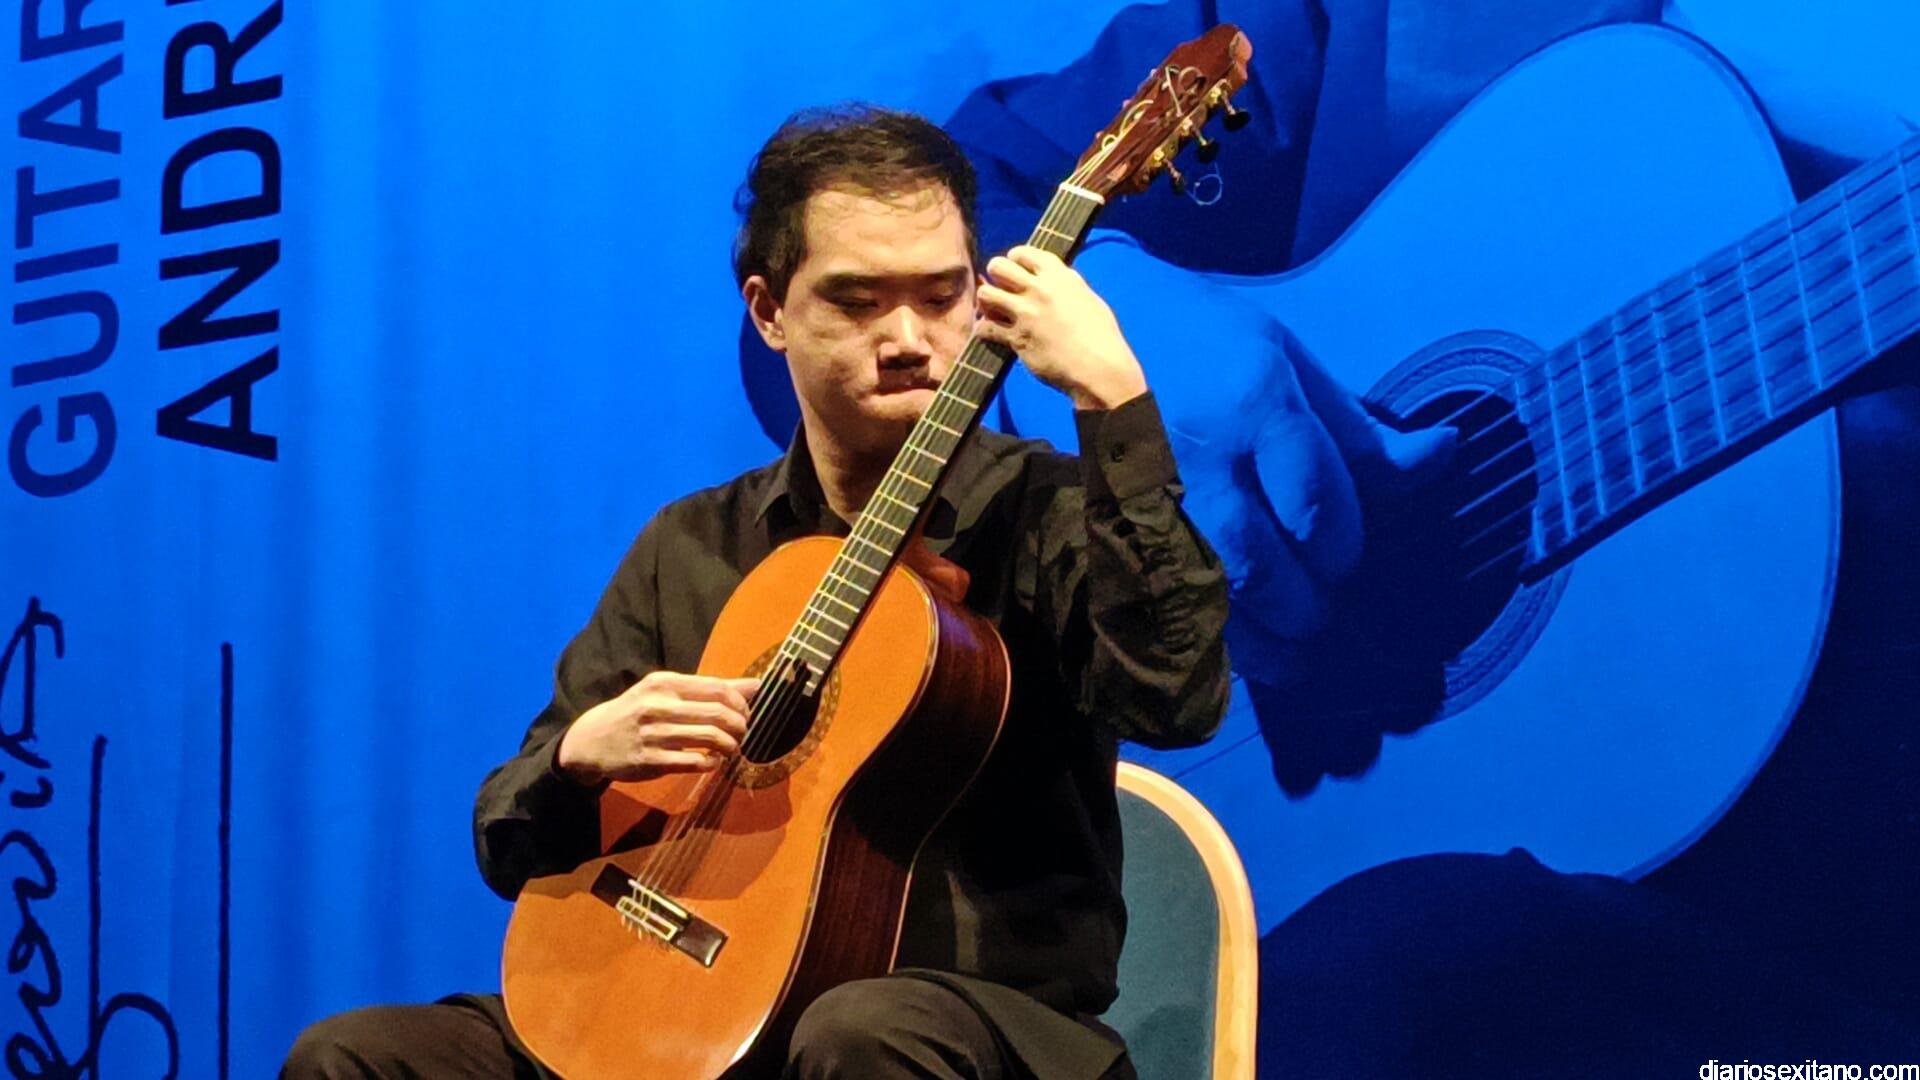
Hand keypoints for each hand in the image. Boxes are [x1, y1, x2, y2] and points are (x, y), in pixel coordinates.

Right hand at [556, 671, 758, 784]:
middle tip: (742, 732)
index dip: (740, 702)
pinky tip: (713, 762)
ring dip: (730, 745)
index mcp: (665, 683)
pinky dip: (712, 763)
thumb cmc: (638, 711)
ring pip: (710, 738)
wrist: (593, 740)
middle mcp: (658, 706)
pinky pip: (695, 763)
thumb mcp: (667, 692)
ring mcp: (654, 735)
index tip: (746, 712)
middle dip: (740, 725)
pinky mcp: (651, 761)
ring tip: (732, 748)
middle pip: (718, 713)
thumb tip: (755, 685)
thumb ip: (710, 689)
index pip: (717, 688)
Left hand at [974, 245, 1149, 409]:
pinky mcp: (1017, 338)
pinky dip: (983, 331)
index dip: (1015, 260)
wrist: (1099, 367)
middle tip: (1001, 289)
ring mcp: (1026, 313)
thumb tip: (1055, 279)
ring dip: (986, 302)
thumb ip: (1066, 286)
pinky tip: (989, 334)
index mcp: (1060, 276)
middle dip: (995, 276)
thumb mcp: (1087, 299)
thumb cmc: (1101, 336)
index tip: (1015, 270)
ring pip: (986, 294)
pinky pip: (985, 327)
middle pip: (998, 266)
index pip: (1024, 252)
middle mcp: (1040, 290)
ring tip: (993, 311)